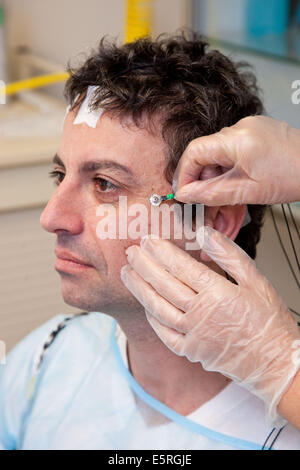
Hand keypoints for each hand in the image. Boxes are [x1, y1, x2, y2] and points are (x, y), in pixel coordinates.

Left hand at [121, 226, 299, 424]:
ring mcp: (193, 335)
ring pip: (158, 308)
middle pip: (164, 285)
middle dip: (144, 265)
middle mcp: (201, 315)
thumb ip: (228, 254)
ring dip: (139, 289)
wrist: (276, 362)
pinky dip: (152, 317)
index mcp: (218, 294)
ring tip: (127, 273)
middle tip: (131, 251)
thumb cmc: (269, 321)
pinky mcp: (190, 351)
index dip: (161, 252)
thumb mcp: (256, 280)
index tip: (148, 240)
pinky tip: (144, 304)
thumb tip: (204, 233)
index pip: (181, 267)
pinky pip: (164, 333)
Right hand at [172, 116, 299, 205]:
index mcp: (236, 140)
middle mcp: (241, 128)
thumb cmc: (294, 177)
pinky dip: (230, 171)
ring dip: (217, 180)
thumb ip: (212, 193)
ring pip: (220, 156)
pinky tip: (237, 187)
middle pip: (206, 155)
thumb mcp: (248, 192)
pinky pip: (234, 152)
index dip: (184, 175)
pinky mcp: (257, 133)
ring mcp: (250, 128)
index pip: (194, 152)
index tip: (183, 194)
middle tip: (205, 206)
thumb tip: (186, 194)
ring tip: (226, 202)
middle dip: (203, 183)